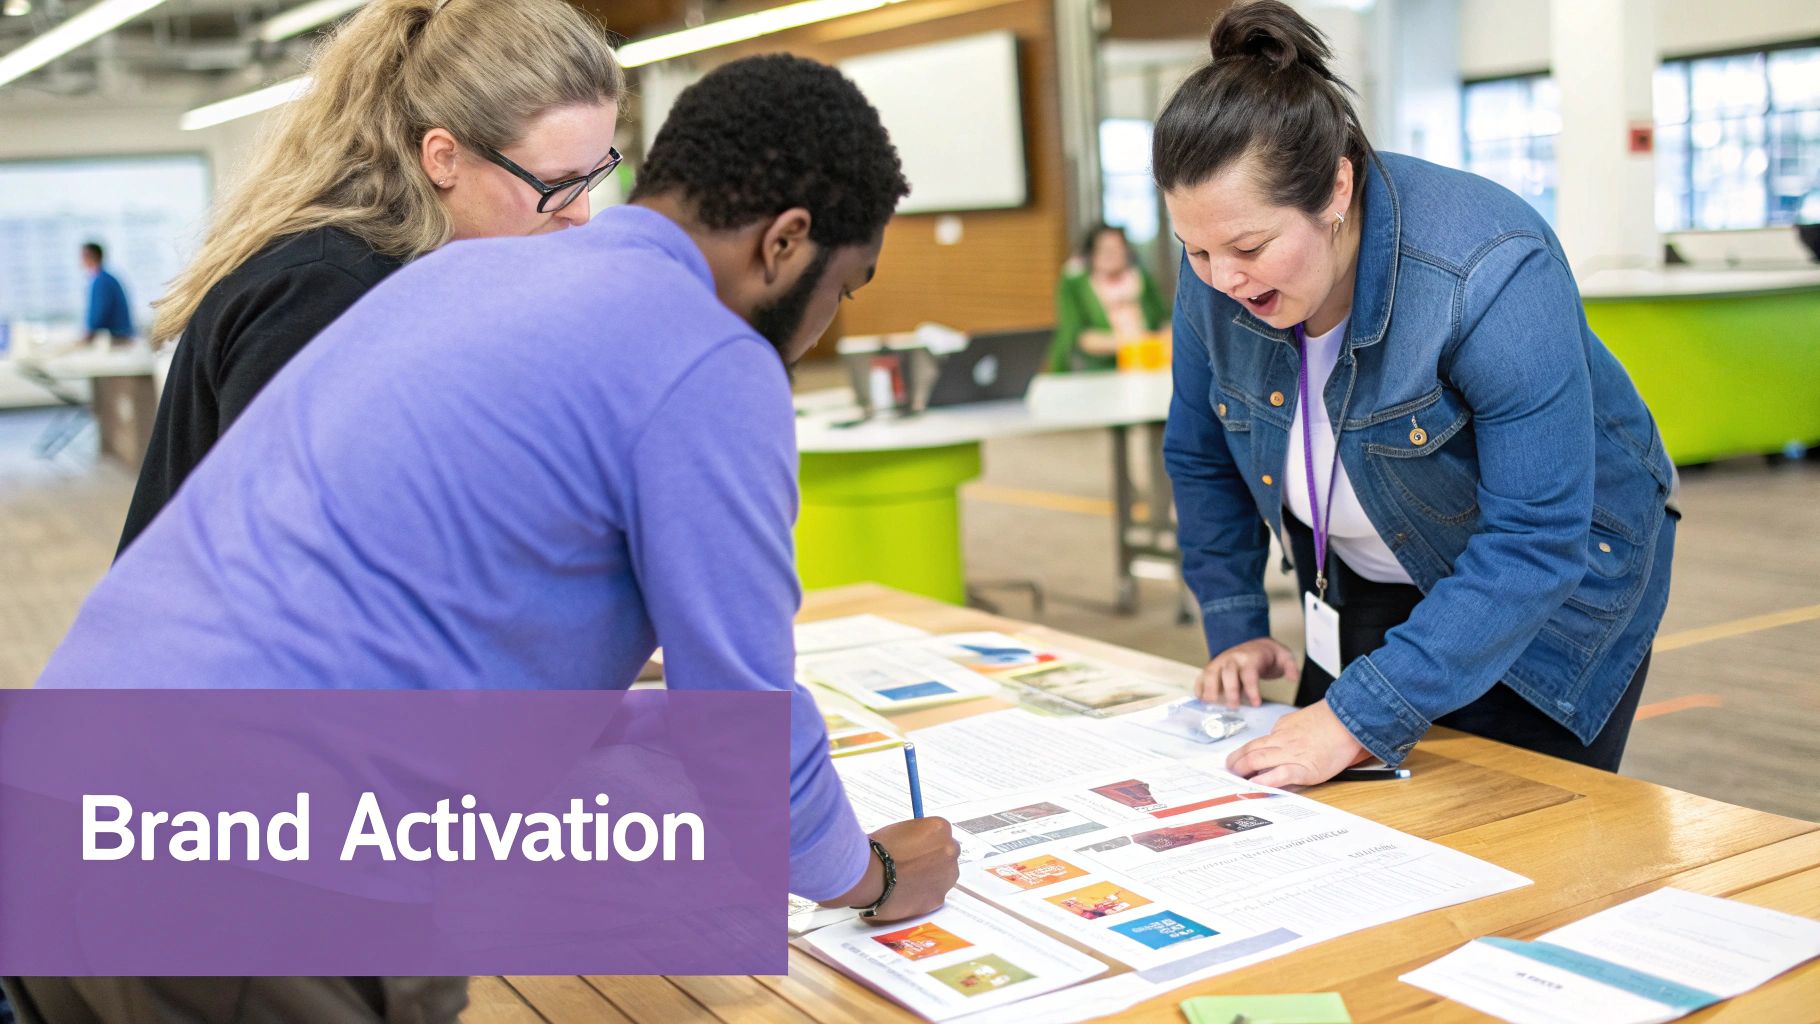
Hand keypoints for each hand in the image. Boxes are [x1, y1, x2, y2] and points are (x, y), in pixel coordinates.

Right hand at [824, 817, 959, 922]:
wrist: (869, 876)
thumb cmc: (877, 851)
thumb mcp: (897, 829)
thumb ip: (914, 835)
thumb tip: (915, 842)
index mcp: (940, 828)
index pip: (941, 834)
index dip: (926, 842)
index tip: (916, 848)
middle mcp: (949, 851)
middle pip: (947, 854)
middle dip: (933, 860)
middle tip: (912, 865)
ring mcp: (946, 876)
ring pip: (943, 876)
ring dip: (930, 878)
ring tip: (906, 880)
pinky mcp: (938, 899)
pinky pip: (934, 895)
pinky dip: (923, 895)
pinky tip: (906, 892)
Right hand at [1196, 637, 1296, 707]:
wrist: (1255, 643)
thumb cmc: (1268, 654)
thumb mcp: (1284, 656)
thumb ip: (1290, 667)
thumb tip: (1293, 678)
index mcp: (1251, 656)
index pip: (1249, 673)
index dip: (1251, 690)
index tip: (1256, 704)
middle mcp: (1233, 657)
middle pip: (1228, 673)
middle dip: (1229, 691)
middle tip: (1234, 707)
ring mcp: (1221, 661)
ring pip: (1210, 672)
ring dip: (1210, 689)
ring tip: (1212, 705)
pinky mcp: (1213, 666)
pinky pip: (1202, 675)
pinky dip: (1199, 687)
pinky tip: (1201, 699)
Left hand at [1224, 700, 1370, 788]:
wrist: (1348, 720)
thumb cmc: (1330, 721)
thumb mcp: (1300, 720)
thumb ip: (1286, 730)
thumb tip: (1275, 737)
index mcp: (1281, 730)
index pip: (1256, 743)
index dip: (1243, 754)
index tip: (1236, 761)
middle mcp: (1281, 741)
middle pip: (1250, 751)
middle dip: (1235, 763)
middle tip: (1229, 771)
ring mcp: (1291, 755)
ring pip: (1257, 760)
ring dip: (1242, 771)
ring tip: (1236, 780)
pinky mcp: (1304, 769)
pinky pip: (1279, 775)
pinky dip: (1265, 781)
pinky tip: (1255, 786)